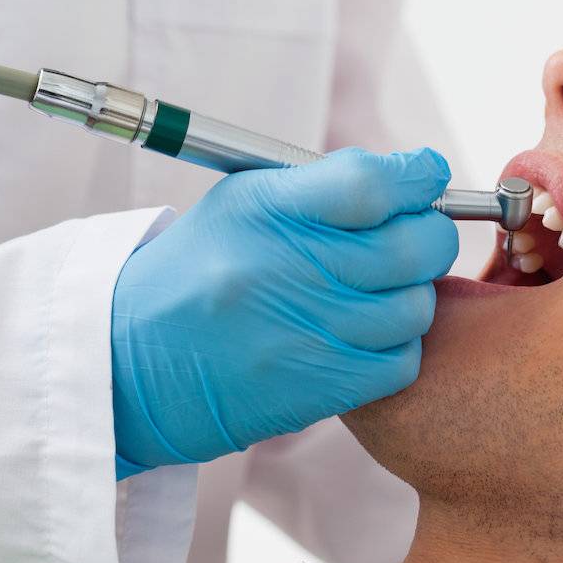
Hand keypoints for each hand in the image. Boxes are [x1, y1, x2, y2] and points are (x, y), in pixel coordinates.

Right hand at [111, 146, 459, 473]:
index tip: (427, 173)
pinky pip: (401, 361)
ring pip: (416, 306)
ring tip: (377, 287)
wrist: (133, 361)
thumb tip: (411, 178)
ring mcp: (306, 334)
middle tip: (414, 231)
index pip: (372, 184)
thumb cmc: (199, 267)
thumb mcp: (242, 203)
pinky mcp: (317, 389)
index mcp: (267, 209)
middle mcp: (289, 269)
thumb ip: (323, 185)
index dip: (418, 174)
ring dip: (410, 292)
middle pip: (411, 245)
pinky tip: (366, 331)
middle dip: (429, 231)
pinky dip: (396, 343)